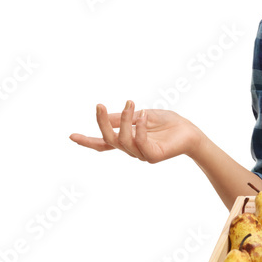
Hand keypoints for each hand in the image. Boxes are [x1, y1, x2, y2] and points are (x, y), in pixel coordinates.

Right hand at [69, 101, 201, 163]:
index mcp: (127, 140)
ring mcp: (141, 154)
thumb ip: (122, 118)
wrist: (190, 131)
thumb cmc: (167, 123)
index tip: (71, 136)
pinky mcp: (153, 156)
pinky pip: (140, 143)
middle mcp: (132, 150)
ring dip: (125, 120)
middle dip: (102, 123)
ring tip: (132, 105)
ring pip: (123, 140)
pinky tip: (143, 116)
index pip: (103, 144)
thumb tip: (104, 115)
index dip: (88, 141)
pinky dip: (140, 128)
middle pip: (109, 140)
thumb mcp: (141, 116)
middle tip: (99, 106)